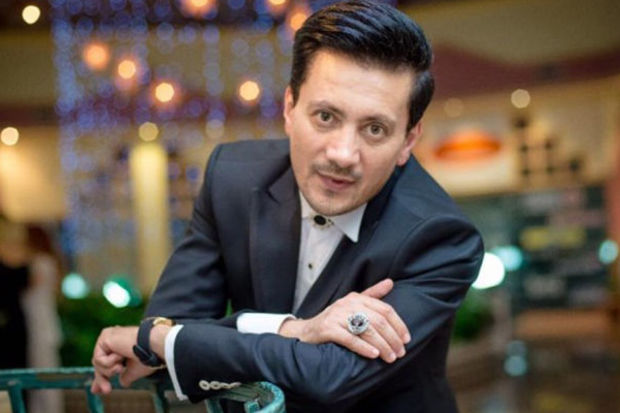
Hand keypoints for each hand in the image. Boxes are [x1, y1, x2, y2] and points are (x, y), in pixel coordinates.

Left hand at [91, 326, 157, 393]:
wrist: (153, 346)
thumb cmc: (149, 356)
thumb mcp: (134, 370)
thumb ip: (125, 376)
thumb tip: (123, 383)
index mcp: (120, 345)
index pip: (105, 361)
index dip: (101, 376)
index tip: (97, 390)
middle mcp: (113, 338)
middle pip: (99, 364)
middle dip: (102, 379)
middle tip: (107, 391)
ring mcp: (108, 337)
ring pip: (98, 363)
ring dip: (109, 370)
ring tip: (120, 367)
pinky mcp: (105, 336)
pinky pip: (98, 358)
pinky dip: (109, 362)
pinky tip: (120, 356)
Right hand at [279, 279, 409, 362]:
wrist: (307, 331)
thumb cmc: (334, 320)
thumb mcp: (352, 304)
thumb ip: (372, 295)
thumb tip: (391, 282)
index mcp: (356, 298)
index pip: (385, 309)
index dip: (399, 324)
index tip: (407, 339)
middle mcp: (347, 304)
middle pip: (378, 320)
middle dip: (393, 338)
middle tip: (400, 352)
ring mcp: (337, 316)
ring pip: (367, 330)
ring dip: (382, 345)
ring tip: (390, 357)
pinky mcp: (328, 329)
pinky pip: (350, 338)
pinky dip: (364, 347)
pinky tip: (374, 355)